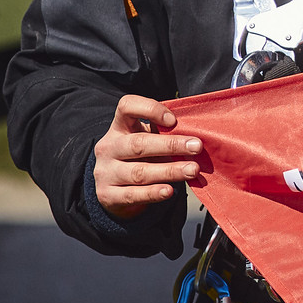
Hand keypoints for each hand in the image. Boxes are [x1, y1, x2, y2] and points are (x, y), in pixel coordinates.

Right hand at [93, 95, 200, 218]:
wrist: (114, 188)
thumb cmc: (140, 156)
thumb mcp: (148, 138)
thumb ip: (165, 133)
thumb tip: (196, 136)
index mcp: (120, 126)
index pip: (127, 107)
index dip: (150, 110)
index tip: (173, 120)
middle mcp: (109, 147)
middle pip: (138, 144)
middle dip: (171, 145)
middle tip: (197, 147)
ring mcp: (105, 172)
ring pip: (138, 172)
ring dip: (169, 171)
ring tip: (192, 170)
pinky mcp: (107, 195)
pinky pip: (132, 194)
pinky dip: (153, 193)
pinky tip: (169, 191)